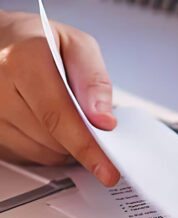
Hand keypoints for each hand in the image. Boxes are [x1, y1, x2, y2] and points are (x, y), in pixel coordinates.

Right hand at [0, 10, 118, 185]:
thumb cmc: (35, 40)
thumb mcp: (76, 45)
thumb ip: (94, 81)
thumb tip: (104, 119)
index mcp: (22, 60)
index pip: (59, 117)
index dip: (87, 147)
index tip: (108, 169)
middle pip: (53, 139)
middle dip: (81, 139)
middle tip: (92, 122)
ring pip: (41, 152)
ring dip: (63, 145)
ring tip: (64, 114)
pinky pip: (26, 154)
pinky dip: (45, 146)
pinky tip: (44, 121)